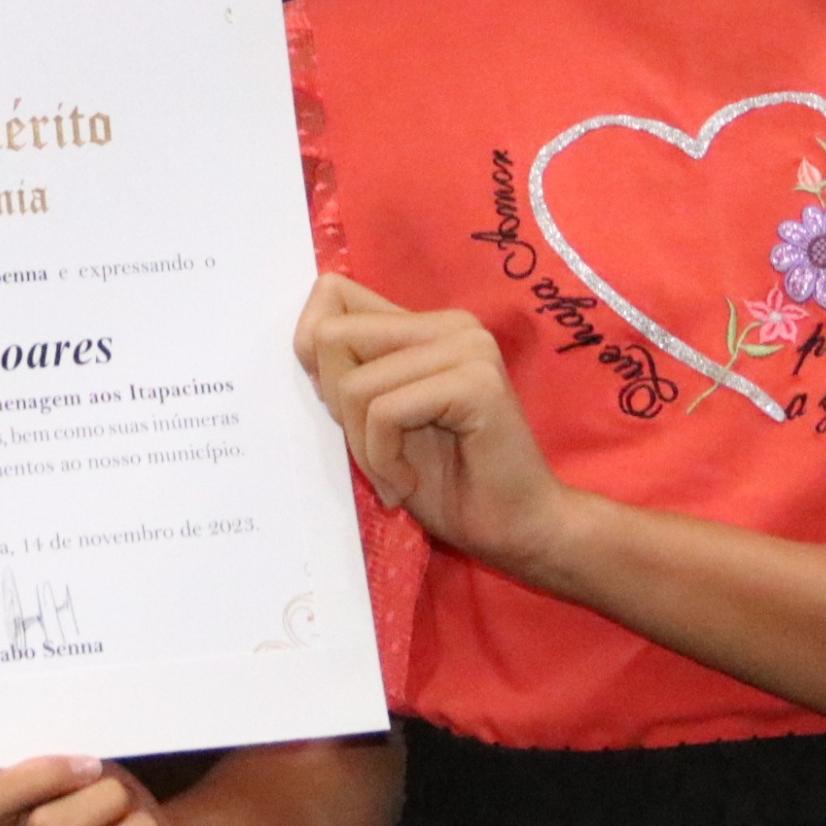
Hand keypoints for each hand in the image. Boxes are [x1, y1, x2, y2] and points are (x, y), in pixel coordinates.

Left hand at [294, 273, 575, 576]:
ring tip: (397, 475)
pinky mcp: (476, 383)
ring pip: (355, 384)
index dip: (315, 356)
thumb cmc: (448, 483)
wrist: (518, 530)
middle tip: (378, 452)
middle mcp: (450, 324)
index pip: (333, 295)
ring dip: (364, 448)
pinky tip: (408, 483)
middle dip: (339, 409)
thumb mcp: (376, 419)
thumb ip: (350, 373)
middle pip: (332, 337)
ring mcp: (468, 348)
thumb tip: (307, 340)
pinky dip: (382, 459)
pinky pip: (384, 412)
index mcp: (426, 324)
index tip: (349, 412)